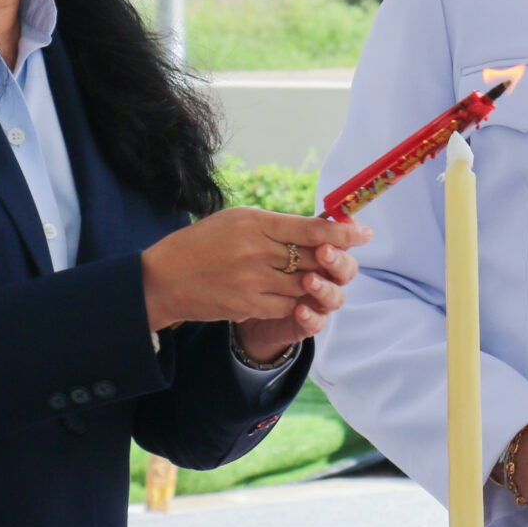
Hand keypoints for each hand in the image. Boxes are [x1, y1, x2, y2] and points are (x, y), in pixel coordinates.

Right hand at [142, 207, 368, 334]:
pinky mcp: (248, 304)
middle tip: (348, 259)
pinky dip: (296, 302)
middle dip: (336, 260)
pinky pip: (287, 305)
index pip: (312, 229)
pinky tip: (296, 298)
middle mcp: (256, 249)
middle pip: (314, 257)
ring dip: (316, 284)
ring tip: (319, 279)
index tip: (364, 233)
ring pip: (304, 284)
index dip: (343, 233)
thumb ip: (274, 225)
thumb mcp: (235, 221)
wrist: (163, 278)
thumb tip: (317, 226)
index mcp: (255, 221)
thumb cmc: (201, 244)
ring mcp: (253, 279)